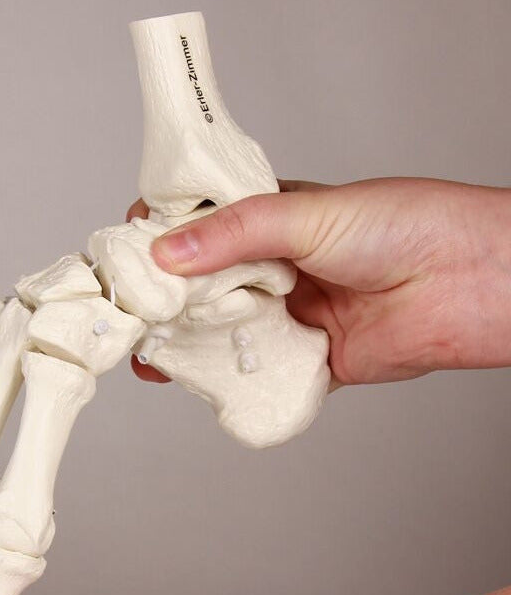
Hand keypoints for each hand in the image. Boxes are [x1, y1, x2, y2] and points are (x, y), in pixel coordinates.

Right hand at [129, 177, 510, 385]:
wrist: (470, 281)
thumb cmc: (402, 226)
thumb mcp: (307, 214)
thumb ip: (235, 233)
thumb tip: (166, 251)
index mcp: (267, 218)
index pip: (196, 225)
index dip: (158, 236)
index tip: (125, 252)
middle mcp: (272, 266)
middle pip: (200, 283)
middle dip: (162, 297)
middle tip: (127, 311)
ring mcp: (287, 312)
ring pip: (221, 329)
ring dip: (184, 340)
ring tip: (146, 350)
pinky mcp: (307, 356)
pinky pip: (257, 370)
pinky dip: (226, 378)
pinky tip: (192, 380)